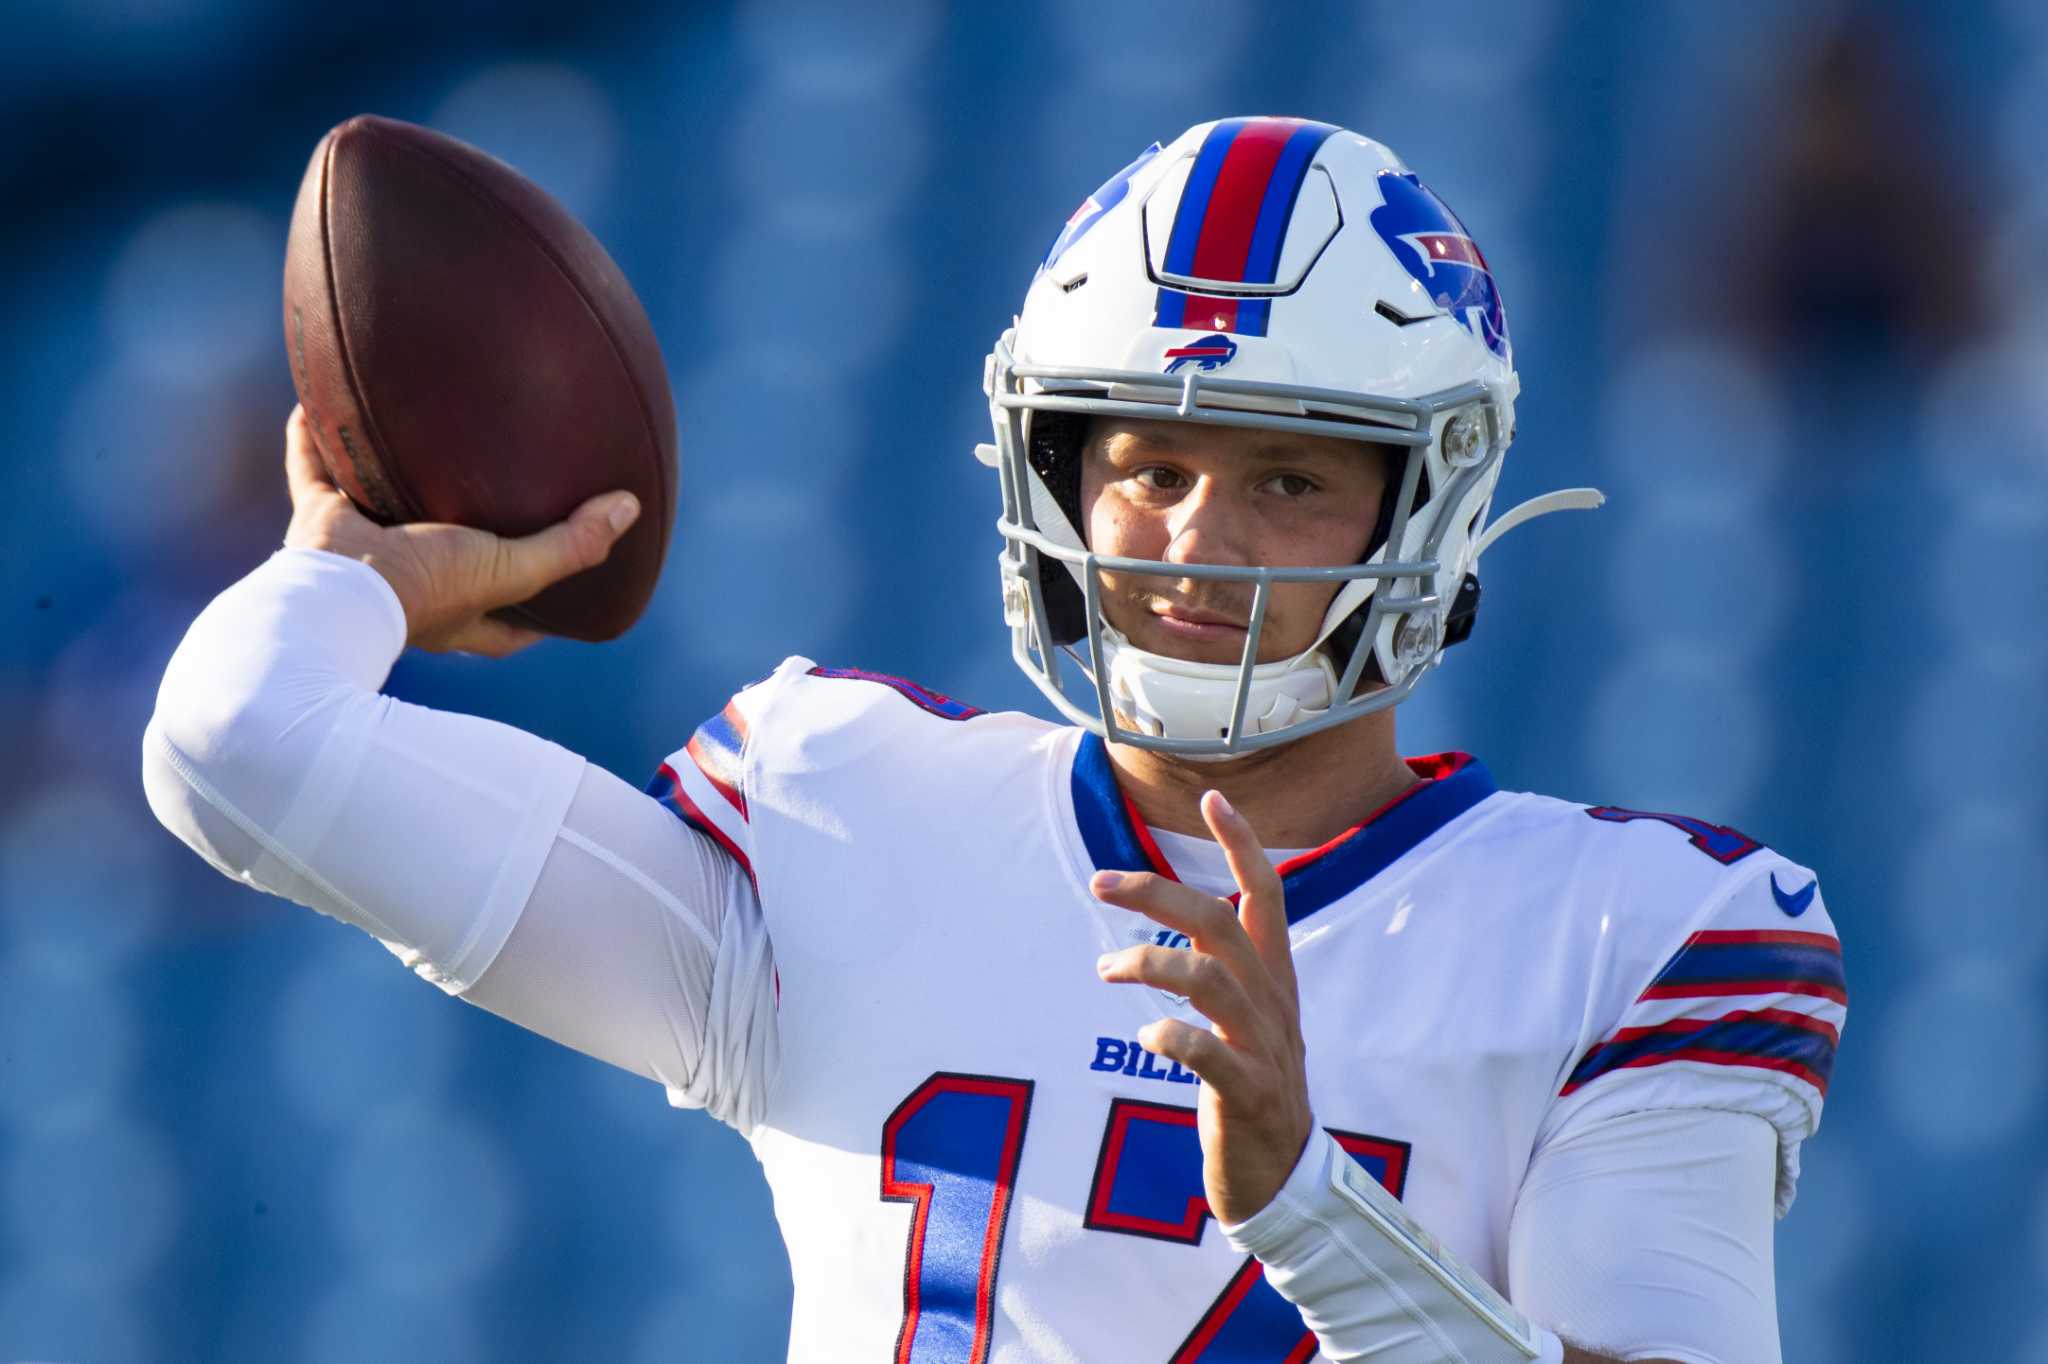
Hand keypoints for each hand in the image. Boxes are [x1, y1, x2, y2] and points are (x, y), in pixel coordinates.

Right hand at [280, 406, 639, 655]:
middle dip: (462, 540)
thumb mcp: (510, 571)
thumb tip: (629, 509)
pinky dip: (312, 440)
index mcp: (457, 614)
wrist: (337, 591)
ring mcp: (363, 555)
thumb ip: (570, 545)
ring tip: (415, 448)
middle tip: (490, 505)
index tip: (565, 596)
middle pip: (444, 563)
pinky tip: (319, 404)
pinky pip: (313, 471)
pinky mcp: (320, 521)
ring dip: (390, 484)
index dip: (535, 617)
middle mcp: (410, 589)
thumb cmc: (427, 589)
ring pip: (380, 514)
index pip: (508, 627)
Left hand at [1091, 791, 1312, 1225]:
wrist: (1286, 1179)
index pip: (1265, 894)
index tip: (1213, 796)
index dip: (1241, 844)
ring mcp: (1264, 1049)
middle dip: (1158, 893)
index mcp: (1273, 979)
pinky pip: (1212, 1055)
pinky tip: (1147, 1034)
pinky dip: (1176, 1036)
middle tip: (1100, 882)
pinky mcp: (1248, 1097)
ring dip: (1151, 962)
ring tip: (1106, 969)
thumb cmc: (1252, 1089)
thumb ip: (1224, 971)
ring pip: (1213, 979)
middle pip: (1220, 923)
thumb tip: (1183, 924)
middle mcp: (1273, 1003)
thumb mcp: (1248, 1020)